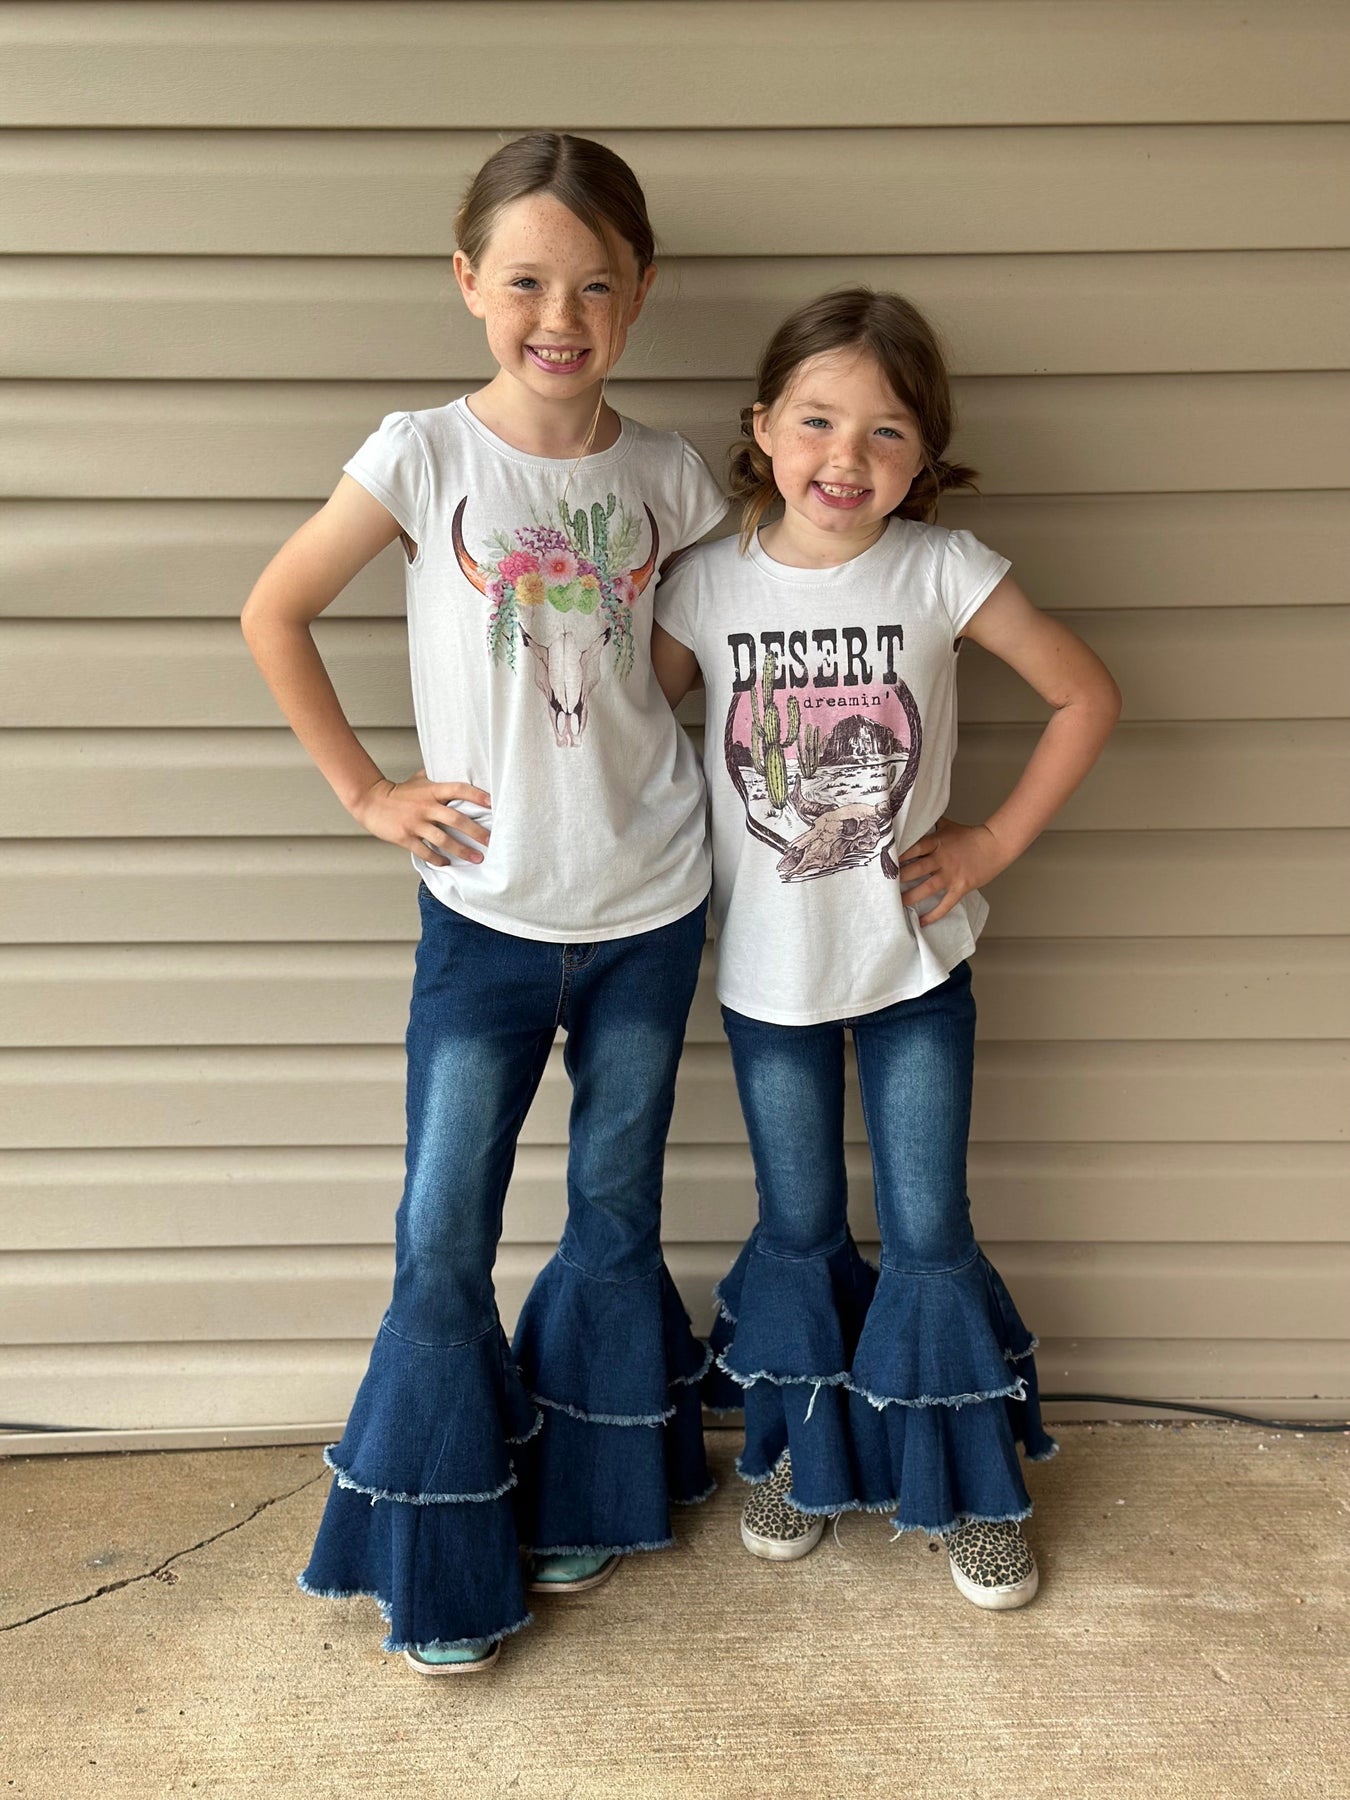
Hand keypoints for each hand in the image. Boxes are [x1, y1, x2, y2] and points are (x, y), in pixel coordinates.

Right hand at [349, 770, 490, 867]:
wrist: (370, 801)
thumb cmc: (398, 792)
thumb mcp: (419, 780)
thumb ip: (437, 778)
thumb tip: (458, 770)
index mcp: (431, 791)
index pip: (458, 789)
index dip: (476, 795)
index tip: (492, 803)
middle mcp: (426, 806)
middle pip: (456, 819)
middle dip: (476, 832)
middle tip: (491, 841)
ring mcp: (415, 823)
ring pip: (443, 839)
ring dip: (462, 851)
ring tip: (477, 858)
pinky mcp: (405, 837)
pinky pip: (425, 851)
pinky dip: (438, 858)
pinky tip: (447, 863)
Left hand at [893, 817, 1008, 925]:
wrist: (995, 845)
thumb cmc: (971, 835)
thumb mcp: (948, 825)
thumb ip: (931, 824)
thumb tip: (914, 817)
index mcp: (937, 842)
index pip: (913, 848)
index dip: (898, 855)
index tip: (883, 862)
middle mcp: (942, 859)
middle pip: (916, 869)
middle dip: (899, 878)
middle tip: (883, 886)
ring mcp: (951, 875)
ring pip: (927, 888)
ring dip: (910, 897)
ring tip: (896, 904)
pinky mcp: (961, 887)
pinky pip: (946, 904)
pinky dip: (934, 914)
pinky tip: (922, 922)